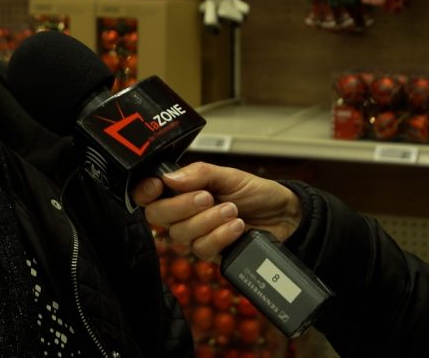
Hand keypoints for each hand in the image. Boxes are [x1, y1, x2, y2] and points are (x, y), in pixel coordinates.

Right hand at [130, 162, 302, 259]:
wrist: (284, 215)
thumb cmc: (254, 192)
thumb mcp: (228, 175)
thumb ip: (198, 174)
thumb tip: (168, 178)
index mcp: (180, 191)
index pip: (146, 195)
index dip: (144, 192)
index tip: (157, 185)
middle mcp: (183, 215)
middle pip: (158, 217)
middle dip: (181, 206)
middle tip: (207, 197)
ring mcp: (196, 236)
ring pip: (181, 234)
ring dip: (208, 221)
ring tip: (232, 210)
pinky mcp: (213, 254)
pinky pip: (203, 249)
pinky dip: (220, 236)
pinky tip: (237, 227)